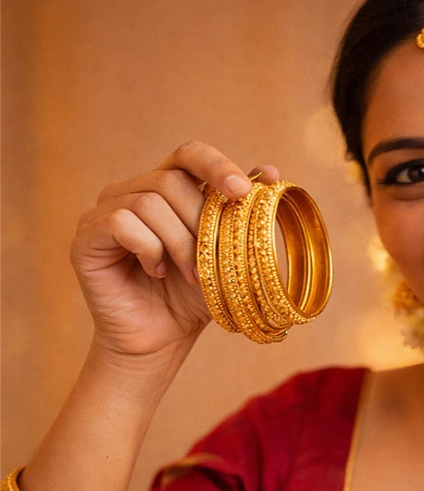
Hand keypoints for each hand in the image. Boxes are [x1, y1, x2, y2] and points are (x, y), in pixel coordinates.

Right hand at [70, 141, 280, 358]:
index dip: (216, 165)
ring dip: (179, 243)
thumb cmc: (196, 293)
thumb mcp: (230, 252)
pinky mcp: (86, 237)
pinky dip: (148, 248)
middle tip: (210, 259)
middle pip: (170, 180)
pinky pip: (121, 223)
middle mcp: (132, 191)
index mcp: (168, 187)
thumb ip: (246, 214)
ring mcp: (104, 212)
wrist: (164, 336)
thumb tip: (270, 171)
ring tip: (191, 274)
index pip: (189, 154)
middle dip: (199, 222)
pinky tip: (155, 271)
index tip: (242, 191)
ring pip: (148, 202)